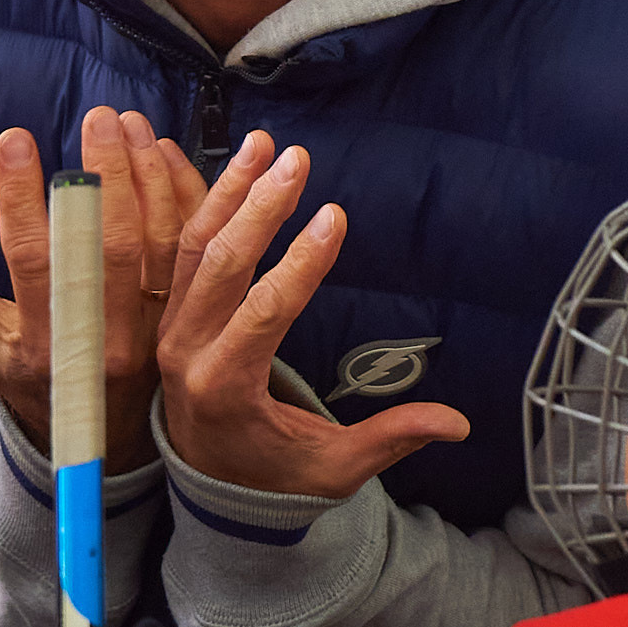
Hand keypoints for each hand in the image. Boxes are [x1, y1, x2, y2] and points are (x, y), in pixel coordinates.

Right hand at [0, 107, 192, 471]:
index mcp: (44, 342)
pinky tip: (167, 151)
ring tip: (130, 122)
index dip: (22, 197)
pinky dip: (186, 194)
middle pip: (111, 243)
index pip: (33, 258)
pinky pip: (192, 246)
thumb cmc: (29, 374)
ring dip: (150, 173)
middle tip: (96, 116)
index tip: (14, 139)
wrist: (102, 436)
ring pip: (160, 239)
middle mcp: (104, 337)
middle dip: (106, 172)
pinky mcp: (187, 314)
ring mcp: (154, 327)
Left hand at [157, 136, 469, 498]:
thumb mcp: (333, 469)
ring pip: (193, 245)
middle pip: (220, 265)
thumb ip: (389, 440)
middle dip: (260, 207)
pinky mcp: (168, 310)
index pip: (264, 313)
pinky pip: (177, 247)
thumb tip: (458, 424)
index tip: (335, 216)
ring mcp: (170, 326)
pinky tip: (219, 159)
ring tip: (261, 142)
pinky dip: (196, 201)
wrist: (204, 486)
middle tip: (296, 159)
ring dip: (227, 190)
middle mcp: (187, 350)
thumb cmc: (273, 476)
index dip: (301, 263)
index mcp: (225, 387)